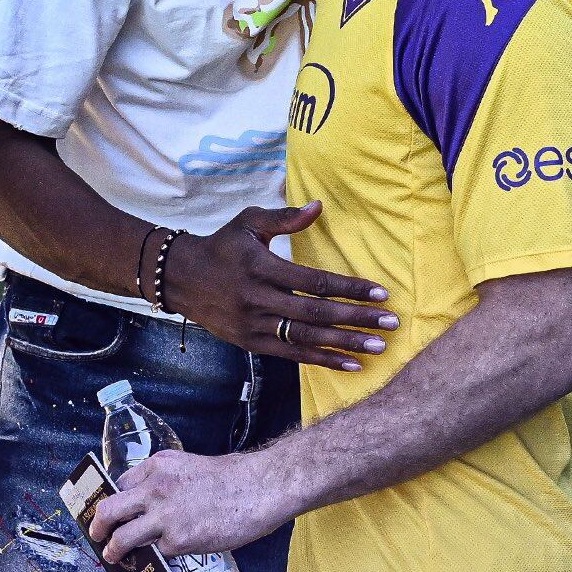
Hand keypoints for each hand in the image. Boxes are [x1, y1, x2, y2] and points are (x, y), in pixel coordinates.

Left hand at [90, 449, 282, 560]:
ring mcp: (163, 517)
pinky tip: (153, 563)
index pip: (120, 483)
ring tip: (113, 557)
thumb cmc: (232, 477)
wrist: (258, 489)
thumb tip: (151, 502)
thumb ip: (167, 481)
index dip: (112, 500)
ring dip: (113, 551)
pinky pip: (156, 553)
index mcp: (158, 465)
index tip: (108, 512)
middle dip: (98, 525)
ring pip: (122, 538)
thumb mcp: (189, 466)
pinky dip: (153, 559)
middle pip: (109, 509)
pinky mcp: (176, 541)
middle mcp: (154, 488)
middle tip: (98, 535)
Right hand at [158, 201, 396, 370]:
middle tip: (390, 323)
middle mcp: (258, 300)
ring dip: (344, 345)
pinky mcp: (251, 344)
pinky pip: (291, 355)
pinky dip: (322, 360)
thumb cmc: (222, 245)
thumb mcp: (248, 222)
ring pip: (305, 339)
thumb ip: (285, 218)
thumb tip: (319, 206)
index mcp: (261, 267)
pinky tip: (349, 365)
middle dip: (356, 320)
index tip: (380, 292)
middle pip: (314, 314)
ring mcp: (254, 326)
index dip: (349, 288)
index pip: (313, 282)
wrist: (181, 278)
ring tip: (377, 348)